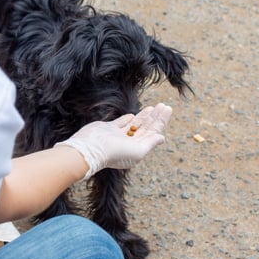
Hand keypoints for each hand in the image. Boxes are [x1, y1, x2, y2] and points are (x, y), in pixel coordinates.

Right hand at [55, 103, 171, 178]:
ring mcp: (119, 135)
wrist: (91, 148)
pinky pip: (121, 123)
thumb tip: (161, 137)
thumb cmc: (115, 152)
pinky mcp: (109, 129)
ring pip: (135, 124)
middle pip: (146, 127)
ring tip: (153, 107)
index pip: (153, 132)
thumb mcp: (138, 150)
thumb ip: (150, 143)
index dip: (161, 121)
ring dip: (144, 116)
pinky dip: (127, 119)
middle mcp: (129, 143)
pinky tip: (134, 115)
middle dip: (155, 116)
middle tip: (164, 106)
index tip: (167, 109)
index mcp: (138, 149)